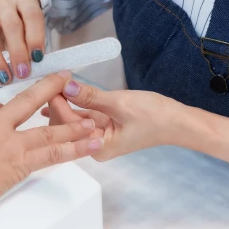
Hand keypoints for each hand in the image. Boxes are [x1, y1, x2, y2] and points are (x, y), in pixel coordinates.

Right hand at [0, 0, 44, 84]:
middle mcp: (3, 3)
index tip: (38, 59)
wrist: (4, 3)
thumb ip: (33, 40)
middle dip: (17, 52)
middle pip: (10, 25)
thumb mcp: (32, 23)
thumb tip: (35, 66)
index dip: (35, 37)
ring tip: (3, 78)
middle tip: (22, 73)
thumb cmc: (22, 19)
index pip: (31, 16)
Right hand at [0, 73, 103, 228]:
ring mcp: (13, 145)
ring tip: (91, 121)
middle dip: (49, 88)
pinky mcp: (22, 165)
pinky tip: (91, 145)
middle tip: (65, 78)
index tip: (5, 114)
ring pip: (49, 130)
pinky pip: (55, 154)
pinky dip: (76, 148)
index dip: (4, 110)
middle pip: (29, 101)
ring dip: (72, 125)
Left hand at [42, 79, 181, 161]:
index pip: (69, 125)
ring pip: (74, 118)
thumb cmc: (155, 117)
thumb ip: (90, 96)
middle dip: (59, 103)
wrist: (177, 121)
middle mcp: (95, 145)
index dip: (59, 103)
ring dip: (65, 102)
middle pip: (67, 124)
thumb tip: (67, 87)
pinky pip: (84, 114)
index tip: (51, 83)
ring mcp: (99, 135)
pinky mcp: (104, 125)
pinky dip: (75, 103)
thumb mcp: (119, 103)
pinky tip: (61, 94)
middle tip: (50, 80)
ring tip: (52, 84)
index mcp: (98, 147)